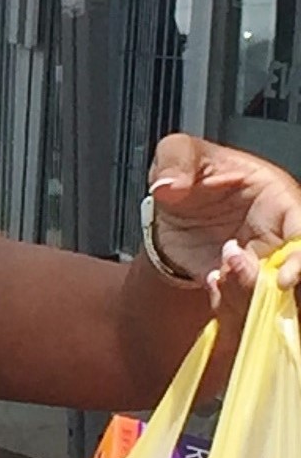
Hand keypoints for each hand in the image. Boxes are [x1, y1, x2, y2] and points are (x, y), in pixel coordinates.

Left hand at [146, 133, 300, 304]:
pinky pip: (241, 303)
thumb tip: (169, 185)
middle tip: (234, 273)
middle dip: (267, 282)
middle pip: (291, 267)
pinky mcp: (238, 283)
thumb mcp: (179, 154)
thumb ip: (175, 161)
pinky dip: (226, 302)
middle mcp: (276, 233)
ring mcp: (258, 261)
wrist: (170, 209)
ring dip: (243, 294)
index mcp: (277, 198)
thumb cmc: (190, 176)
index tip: (284, 277)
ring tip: (217, 275)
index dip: (300, 255)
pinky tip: (209, 281)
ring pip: (267, 291)